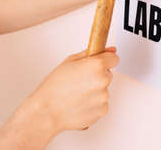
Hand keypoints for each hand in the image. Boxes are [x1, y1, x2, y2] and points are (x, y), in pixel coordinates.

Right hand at [0, 47, 118, 149]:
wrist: (46, 111)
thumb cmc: (54, 87)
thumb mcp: (69, 61)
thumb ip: (91, 53)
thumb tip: (109, 49)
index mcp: (96, 65)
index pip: (114, 58)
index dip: (106, 60)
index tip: (99, 64)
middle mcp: (103, 80)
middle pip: (108, 74)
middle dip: (97, 76)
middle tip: (80, 81)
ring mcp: (104, 97)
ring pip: (104, 90)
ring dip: (95, 91)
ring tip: (77, 93)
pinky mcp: (102, 110)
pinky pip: (101, 103)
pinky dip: (93, 104)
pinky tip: (80, 103)